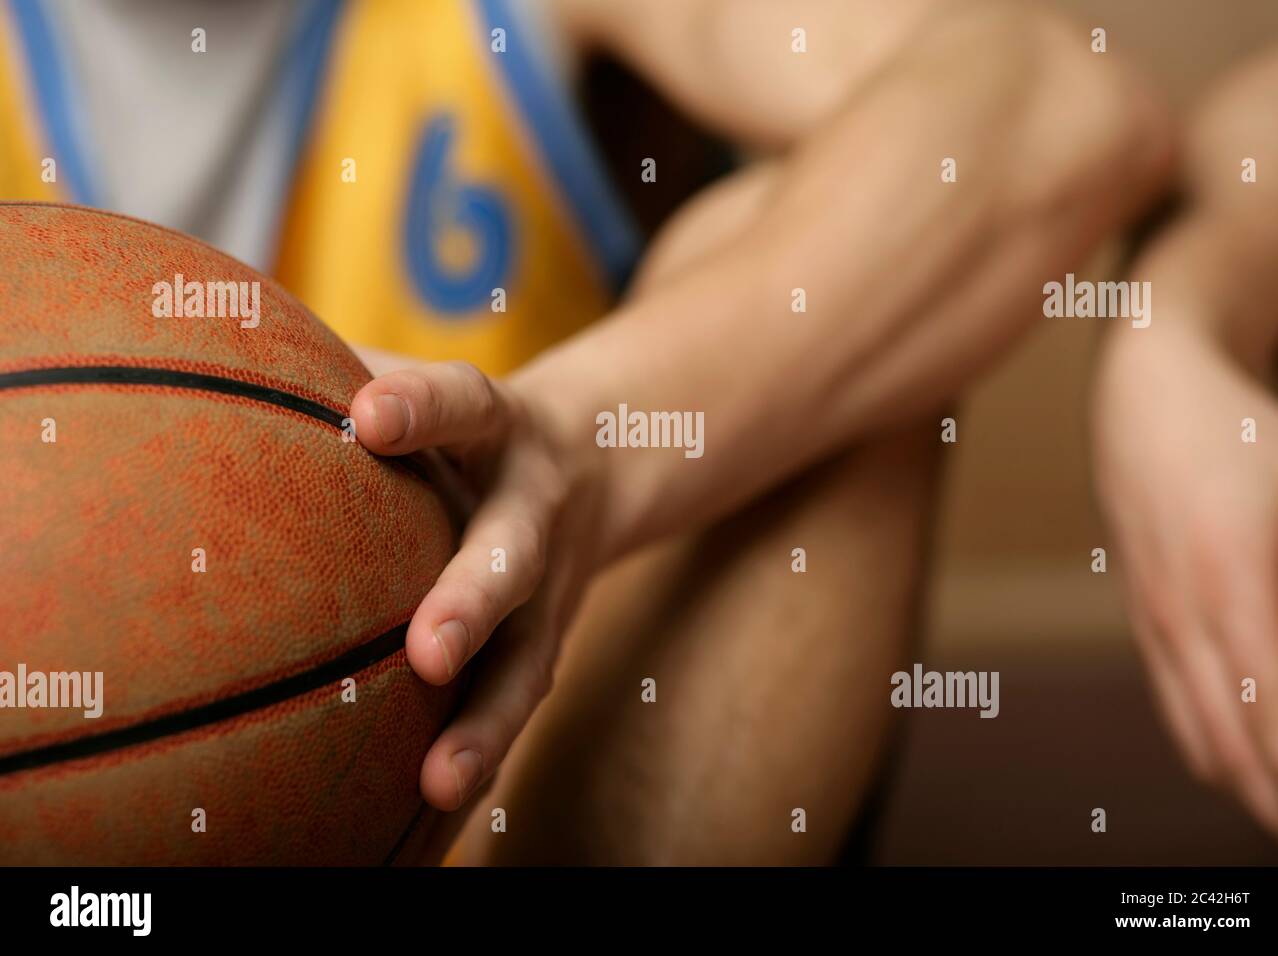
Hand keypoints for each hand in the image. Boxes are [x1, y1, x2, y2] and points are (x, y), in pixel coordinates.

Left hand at [350, 362, 601, 809]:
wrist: (601, 458)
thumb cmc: (468, 420)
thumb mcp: (428, 381)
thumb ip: (340, 360)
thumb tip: (201, 322)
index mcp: (497, 426)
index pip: (464, 403)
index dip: (422, 409)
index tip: (367, 416)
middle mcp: (533, 508)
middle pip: (512, 554)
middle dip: (474, 601)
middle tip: (429, 651)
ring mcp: (550, 587)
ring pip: (529, 657)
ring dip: (489, 720)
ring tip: (441, 781)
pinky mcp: (548, 644)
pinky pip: (515, 707)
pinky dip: (483, 759)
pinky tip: (436, 814)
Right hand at [1093, 323, 1277, 845]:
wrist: (1143, 395)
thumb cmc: (1236, 431)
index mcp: (1226, 577)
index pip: (1269, 702)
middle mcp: (1177, 611)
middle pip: (1223, 735)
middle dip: (1274, 798)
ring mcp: (1150, 617)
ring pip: (1190, 728)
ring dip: (1240, 780)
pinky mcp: (1142, 616)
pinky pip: (1173, 702)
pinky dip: (1211, 744)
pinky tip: (1243, 757)